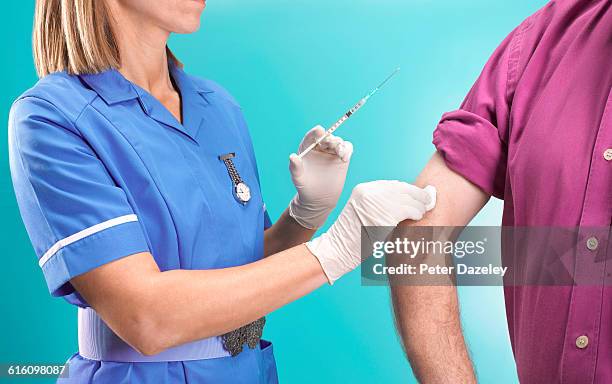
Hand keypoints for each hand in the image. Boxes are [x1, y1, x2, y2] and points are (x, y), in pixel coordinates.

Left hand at [288, 125, 352, 228]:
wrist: (318, 198)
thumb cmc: (305, 187)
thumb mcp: (298, 178)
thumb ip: (295, 167)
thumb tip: (293, 157)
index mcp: (307, 148)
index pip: (311, 136)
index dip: (315, 132)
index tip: (320, 130)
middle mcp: (320, 147)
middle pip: (327, 137)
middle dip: (330, 138)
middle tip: (331, 143)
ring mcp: (332, 152)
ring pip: (338, 142)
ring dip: (339, 144)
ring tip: (339, 152)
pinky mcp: (342, 159)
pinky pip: (347, 149)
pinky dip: (347, 150)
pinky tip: (344, 157)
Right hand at [306, 180, 436, 283]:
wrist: (337, 250)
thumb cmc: (352, 238)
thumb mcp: (363, 213)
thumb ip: (381, 204)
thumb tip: (408, 202)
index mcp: (363, 189)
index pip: (394, 185)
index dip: (409, 191)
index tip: (419, 196)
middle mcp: (369, 192)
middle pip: (403, 189)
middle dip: (418, 196)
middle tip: (428, 202)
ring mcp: (376, 202)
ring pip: (408, 199)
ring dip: (419, 206)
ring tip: (422, 212)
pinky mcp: (383, 215)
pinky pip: (407, 210)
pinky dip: (416, 213)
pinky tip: (417, 218)